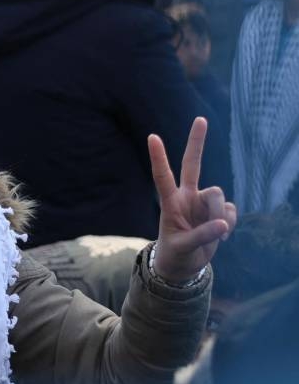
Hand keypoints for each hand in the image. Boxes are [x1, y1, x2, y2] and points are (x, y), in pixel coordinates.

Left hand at [148, 117, 236, 282]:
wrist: (185, 264)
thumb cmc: (176, 253)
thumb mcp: (183, 247)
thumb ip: (202, 236)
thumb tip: (224, 224)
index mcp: (170, 202)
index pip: (162, 176)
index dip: (159, 157)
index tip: (152, 136)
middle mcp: (187, 196)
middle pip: (192, 164)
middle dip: (196, 142)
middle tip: (201, 119)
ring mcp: (203, 202)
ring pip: (218, 195)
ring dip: (219, 214)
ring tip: (213, 232)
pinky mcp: (219, 211)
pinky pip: (231, 211)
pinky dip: (229, 224)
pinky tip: (221, 235)